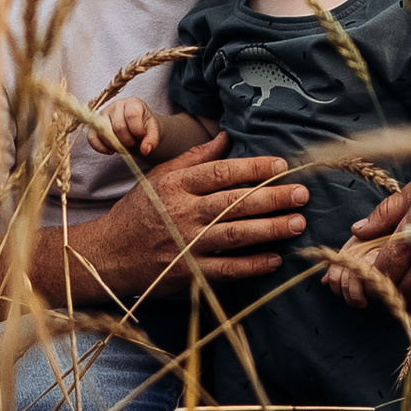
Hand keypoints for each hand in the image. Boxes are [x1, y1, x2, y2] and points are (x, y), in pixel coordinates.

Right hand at [34, 131, 307, 301]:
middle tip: (302, 194)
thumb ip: (194, 158)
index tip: (282, 164)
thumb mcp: (160, 176)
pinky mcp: (187, 273)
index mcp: (176, 184)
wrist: (108, 254)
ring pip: (234, 234)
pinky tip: (275, 259)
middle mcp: (182, 212)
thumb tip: (225, 137)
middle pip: (234, 202)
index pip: (220, 172)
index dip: (253, 167)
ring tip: (298, 223)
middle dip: (272, 197)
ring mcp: (185, 244)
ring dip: (270, 229)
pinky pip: (225, 269)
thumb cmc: (139, 211)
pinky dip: (251, 265)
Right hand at [84, 95, 159, 159]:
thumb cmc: (143, 126)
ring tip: (123, 147)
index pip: (132, 115)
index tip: (141, 136)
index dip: (137, 129)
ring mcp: (103, 115)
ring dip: (115, 145)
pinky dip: (101, 148)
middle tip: (132, 143)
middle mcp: (116, 106)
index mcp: (132, 103)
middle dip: (127, 141)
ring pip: (104, 132)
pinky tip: (111, 151)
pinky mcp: (93, 126)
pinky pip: (91, 138)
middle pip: (118, 127)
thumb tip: (145, 150)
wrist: (136, 129)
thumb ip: (152, 139)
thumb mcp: (153, 131)